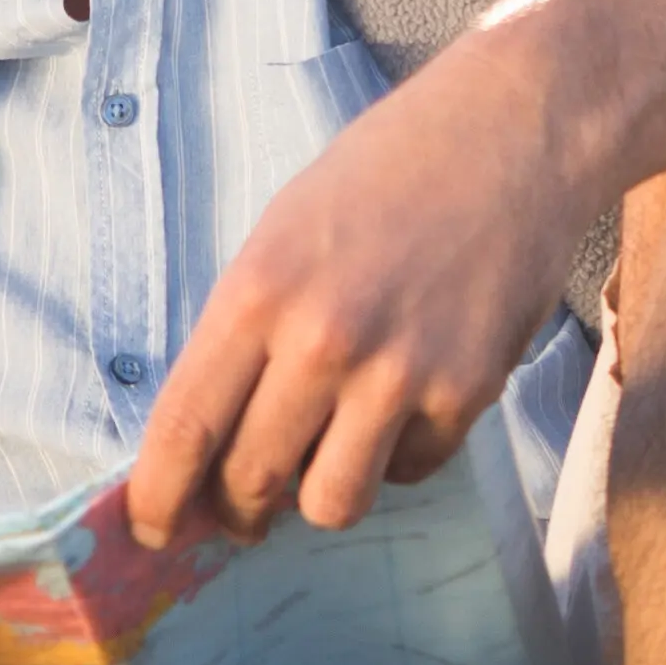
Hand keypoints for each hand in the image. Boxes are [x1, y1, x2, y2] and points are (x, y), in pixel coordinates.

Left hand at [124, 39, 595, 544]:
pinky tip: (403, 404)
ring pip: (330, 503)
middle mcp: (323, 340)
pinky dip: (396, 456)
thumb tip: (209, 439)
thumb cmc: (386, 175)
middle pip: (251, 482)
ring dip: (319, 494)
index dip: (159, 499)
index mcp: (257, 293)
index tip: (152, 532)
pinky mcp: (468, 392)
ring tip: (328, 454)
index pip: (185, 428)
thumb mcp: (282, 235)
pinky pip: (408, 472)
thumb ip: (244, 334)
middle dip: (237, 512)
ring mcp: (399, 372)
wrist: (513, 131)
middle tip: (242, 509)